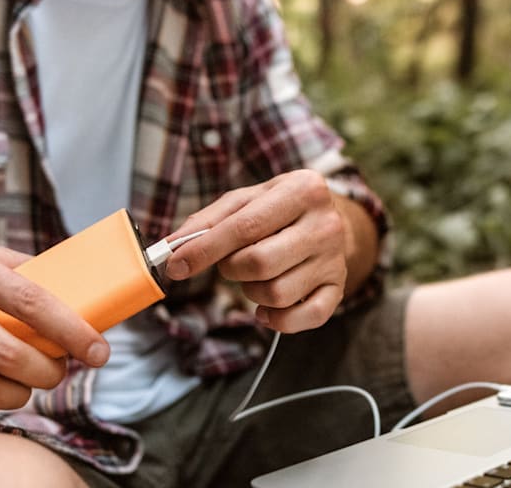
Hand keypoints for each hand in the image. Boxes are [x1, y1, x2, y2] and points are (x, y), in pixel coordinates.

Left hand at [164, 169, 374, 332]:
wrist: (325, 219)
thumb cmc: (276, 209)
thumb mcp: (245, 200)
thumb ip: (206, 221)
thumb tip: (171, 248)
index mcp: (303, 189)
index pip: (245, 226)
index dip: (204, 250)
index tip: (176, 266)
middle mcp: (326, 224)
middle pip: (260, 262)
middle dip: (231, 269)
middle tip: (231, 262)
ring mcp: (335, 259)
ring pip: (278, 294)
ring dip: (252, 292)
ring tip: (255, 276)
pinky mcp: (339, 288)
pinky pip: (305, 318)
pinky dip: (278, 320)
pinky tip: (267, 307)